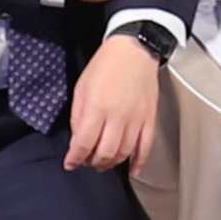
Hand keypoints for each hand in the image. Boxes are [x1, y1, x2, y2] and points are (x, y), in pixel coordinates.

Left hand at [61, 35, 167, 170]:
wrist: (134, 50)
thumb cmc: (105, 65)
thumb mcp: (82, 87)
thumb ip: (78, 116)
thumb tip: (78, 139)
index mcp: (97, 108)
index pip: (83, 144)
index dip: (74, 158)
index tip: (70, 163)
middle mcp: (118, 117)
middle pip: (104, 153)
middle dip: (92, 163)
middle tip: (87, 161)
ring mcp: (136, 119)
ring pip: (124, 153)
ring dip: (111, 163)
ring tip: (103, 162)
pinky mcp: (149, 119)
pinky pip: (145, 147)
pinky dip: (138, 162)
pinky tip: (132, 169)